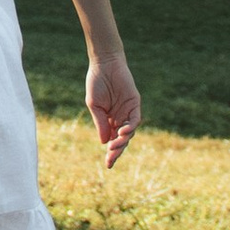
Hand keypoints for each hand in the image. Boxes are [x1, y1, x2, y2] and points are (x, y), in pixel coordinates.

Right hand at [86, 53, 140, 167]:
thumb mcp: (94, 105)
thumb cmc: (97, 82)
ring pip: (129, 132)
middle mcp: (120, 118)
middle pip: (122, 140)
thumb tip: (104, 143)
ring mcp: (128, 111)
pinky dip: (130, 127)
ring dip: (123, 141)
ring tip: (115, 146)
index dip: (111, 154)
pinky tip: (122, 131)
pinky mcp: (135, 104)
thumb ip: (100, 123)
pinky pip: (135, 120)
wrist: (104, 63)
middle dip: (117, 151)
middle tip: (111, 158)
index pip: (112, 141)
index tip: (108, 166)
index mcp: (109, 120)